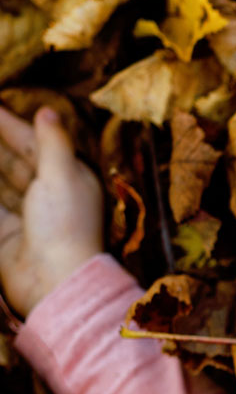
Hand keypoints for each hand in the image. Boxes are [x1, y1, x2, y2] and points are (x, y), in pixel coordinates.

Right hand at [0, 105, 102, 317]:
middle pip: (13, 161)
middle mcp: (49, 196)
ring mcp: (26, 216)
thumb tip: (47, 111)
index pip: (34, 143)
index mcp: (70, 180)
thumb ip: (52, 143)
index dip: (11, 124)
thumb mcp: (62, 177)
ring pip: (0, 181)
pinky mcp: (5, 234)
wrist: (55, 283)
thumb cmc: (65, 227)